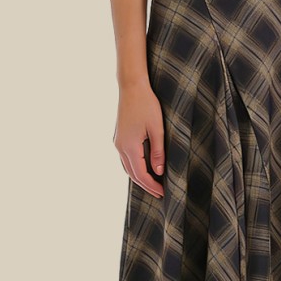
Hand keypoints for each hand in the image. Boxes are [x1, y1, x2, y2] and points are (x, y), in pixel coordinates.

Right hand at [113, 79, 165, 197]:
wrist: (131, 86)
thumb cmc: (146, 104)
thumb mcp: (157, 129)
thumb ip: (157, 152)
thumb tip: (159, 172)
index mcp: (129, 146)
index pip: (141, 174)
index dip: (152, 185)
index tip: (163, 193)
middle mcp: (120, 146)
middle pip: (132, 174)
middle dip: (146, 185)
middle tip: (159, 194)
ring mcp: (117, 142)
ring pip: (127, 167)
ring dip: (139, 178)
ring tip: (153, 184)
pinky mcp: (119, 137)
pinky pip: (125, 158)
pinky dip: (134, 168)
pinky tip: (143, 169)